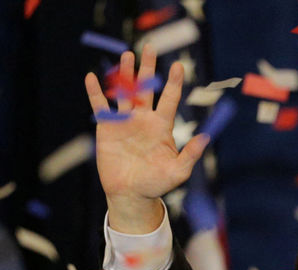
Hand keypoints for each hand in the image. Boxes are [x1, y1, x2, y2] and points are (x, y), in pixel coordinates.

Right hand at [84, 45, 208, 232]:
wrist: (131, 194)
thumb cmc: (157, 184)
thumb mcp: (178, 172)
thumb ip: (191, 155)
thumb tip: (206, 137)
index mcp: (162, 126)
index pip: (169, 99)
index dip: (174, 83)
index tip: (179, 66)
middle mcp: (144, 119)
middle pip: (146, 88)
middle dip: (148, 69)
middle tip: (150, 47)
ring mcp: (125, 121)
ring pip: (124, 92)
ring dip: (125, 74)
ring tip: (127, 55)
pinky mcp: (107, 128)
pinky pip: (100, 106)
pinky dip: (96, 92)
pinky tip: (91, 77)